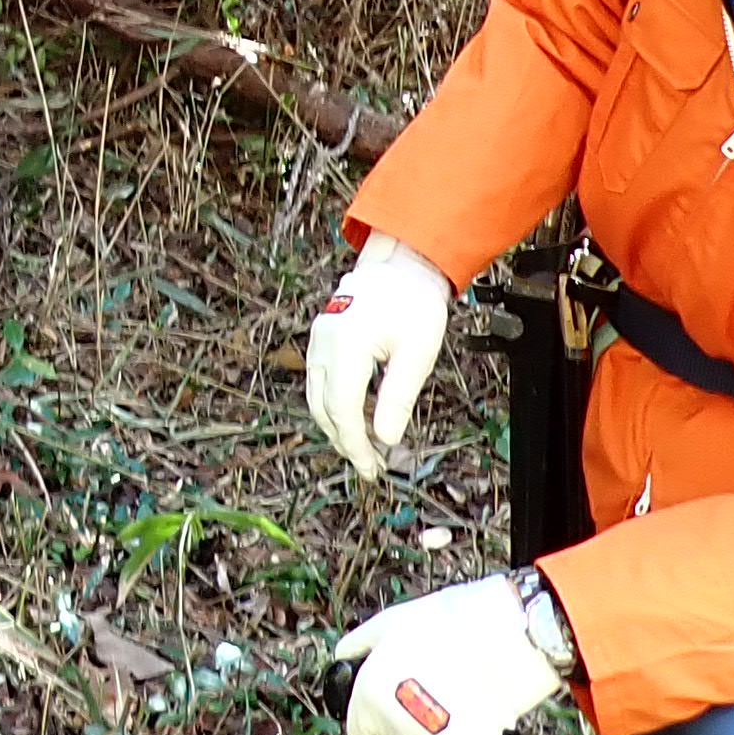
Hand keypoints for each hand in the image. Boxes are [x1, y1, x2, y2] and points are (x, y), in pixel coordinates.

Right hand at [304, 228, 452, 480]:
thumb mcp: (417, 354)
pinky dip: (334, 404)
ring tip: (364, 448)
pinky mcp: (322, 337)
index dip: (354, 445)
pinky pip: (321, 380)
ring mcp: (318, 338)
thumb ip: (398, 398)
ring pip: (317, 396)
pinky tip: (357, 417)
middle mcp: (324, 342)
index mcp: (347, 346)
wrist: (402, 265)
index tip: (371, 469)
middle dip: (344, 441)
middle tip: (370, 466)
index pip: (342, 410)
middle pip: (323, 408)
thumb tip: (386, 438)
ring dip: (337, 425)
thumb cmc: (414, 304)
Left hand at [335, 574, 565, 734]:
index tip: (398, 706)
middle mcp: (393, 731)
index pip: (361, 734)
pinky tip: (476, 724)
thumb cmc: (453, 625)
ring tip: (461, 705)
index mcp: (369, 698)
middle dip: (412, 725)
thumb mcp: (393, 621)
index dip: (379, 720)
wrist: (508, 638)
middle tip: (437, 694)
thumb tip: (345, 657)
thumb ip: (362, 645)